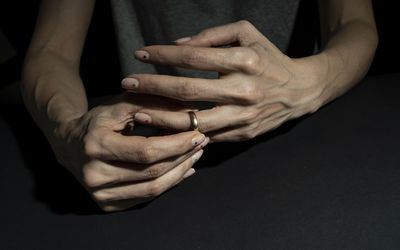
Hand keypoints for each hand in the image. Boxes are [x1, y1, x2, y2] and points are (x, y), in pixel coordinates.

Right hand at [48, 93, 207, 211]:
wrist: (68, 143)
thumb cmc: (98, 122)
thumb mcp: (120, 106)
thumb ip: (152, 106)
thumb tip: (189, 114)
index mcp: (96, 146)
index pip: (146, 151)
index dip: (176, 145)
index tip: (198, 134)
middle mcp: (94, 175)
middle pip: (152, 172)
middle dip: (183, 157)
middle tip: (202, 143)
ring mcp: (100, 194)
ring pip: (152, 189)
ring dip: (180, 172)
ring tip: (195, 156)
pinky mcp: (107, 204)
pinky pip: (146, 198)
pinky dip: (168, 184)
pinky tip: (182, 171)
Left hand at [122, 21, 326, 141]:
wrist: (301, 92)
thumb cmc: (270, 59)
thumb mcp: (248, 34)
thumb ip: (213, 35)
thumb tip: (179, 44)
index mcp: (245, 61)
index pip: (194, 57)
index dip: (163, 55)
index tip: (140, 54)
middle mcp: (244, 91)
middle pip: (189, 91)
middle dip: (153, 86)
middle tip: (127, 83)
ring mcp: (243, 117)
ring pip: (193, 122)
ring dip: (161, 117)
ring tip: (137, 111)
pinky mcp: (242, 135)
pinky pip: (205, 136)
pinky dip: (182, 134)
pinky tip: (162, 129)